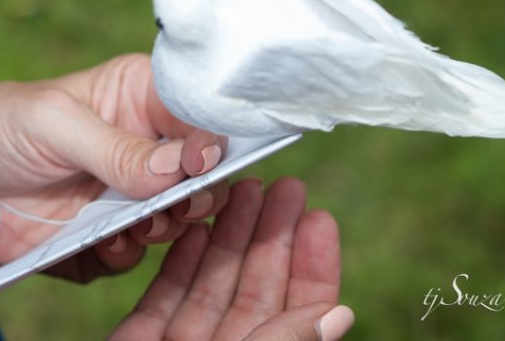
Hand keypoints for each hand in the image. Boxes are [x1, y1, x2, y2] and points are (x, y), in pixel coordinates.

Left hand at [0, 54, 228, 282]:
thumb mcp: (53, 124)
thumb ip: (116, 147)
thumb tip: (182, 165)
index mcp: (139, 99)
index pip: (197, 115)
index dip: (210, 139)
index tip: (202, 163)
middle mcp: (141, 147)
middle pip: (200, 173)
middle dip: (196, 192)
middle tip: (175, 204)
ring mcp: (123, 194)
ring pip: (174, 217)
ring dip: (164, 226)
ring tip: (138, 225)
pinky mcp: (100, 236)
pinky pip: (132, 254)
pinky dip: (125, 254)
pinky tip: (106, 243)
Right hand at [110, 178, 354, 340]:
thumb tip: (340, 314)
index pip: (301, 316)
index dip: (312, 267)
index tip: (320, 217)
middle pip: (257, 293)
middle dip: (270, 237)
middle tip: (282, 187)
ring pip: (212, 289)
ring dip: (228, 240)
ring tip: (241, 192)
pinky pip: (164, 303)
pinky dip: (179, 265)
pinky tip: (195, 231)